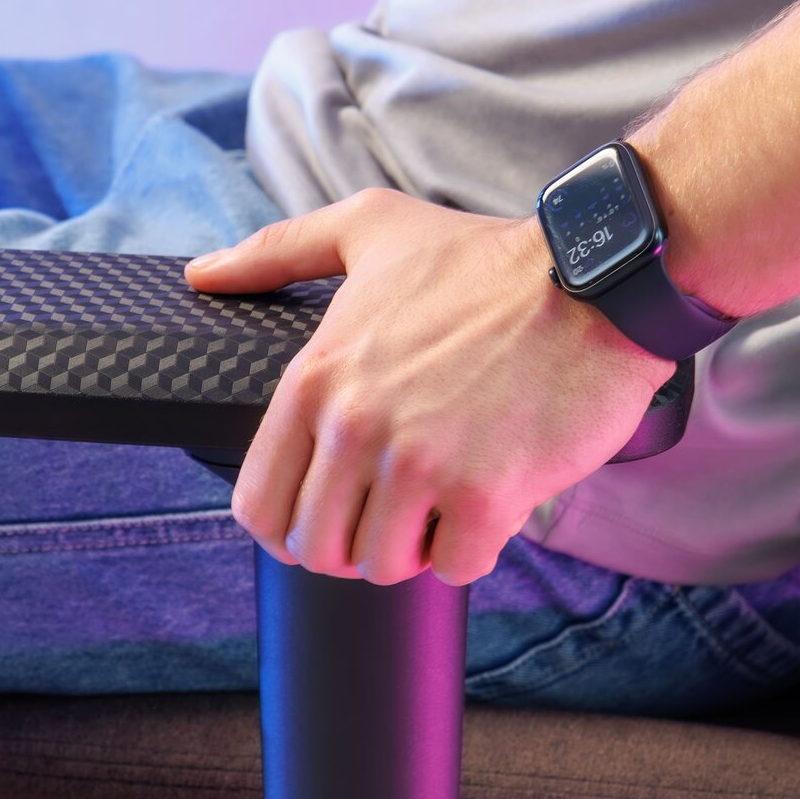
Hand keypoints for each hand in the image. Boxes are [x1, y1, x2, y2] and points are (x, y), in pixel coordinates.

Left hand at [185, 190, 673, 586]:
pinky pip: (454, 569)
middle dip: (355, 541)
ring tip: (445, 500)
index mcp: (316, 378)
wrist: (596, 281)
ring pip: (384, 566)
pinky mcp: (484, 497)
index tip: (328, 513)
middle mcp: (356, 428)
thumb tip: (204, 274)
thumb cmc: (487, 260)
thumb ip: (279, 252)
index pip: (258, 505)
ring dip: (415, 548)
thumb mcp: (370, 229)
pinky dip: (472, 549)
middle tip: (397, 509)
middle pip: (318, 549)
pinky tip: (489, 504)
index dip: (289, 525)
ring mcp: (419, 467)